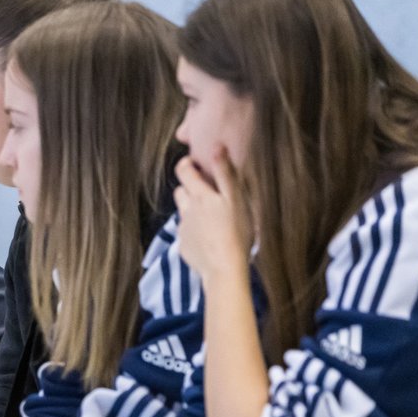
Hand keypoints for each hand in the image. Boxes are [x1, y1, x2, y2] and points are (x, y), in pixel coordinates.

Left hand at [173, 152, 251, 280]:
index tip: (195, 164)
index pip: (183, 171)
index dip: (186, 164)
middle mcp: (187, 210)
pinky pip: (187, 233)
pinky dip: (195, 231)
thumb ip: (225, 173)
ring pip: (183, 212)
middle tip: (207, 192)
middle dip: (189, 187)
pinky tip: (210, 238)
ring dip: (192, 210)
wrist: (224, 270)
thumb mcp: (236, 199)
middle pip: (180, 191)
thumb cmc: (237, 233)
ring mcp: (184, 229)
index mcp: (200, 196)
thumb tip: (216, 146)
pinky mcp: (184, 246)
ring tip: (212, 217)